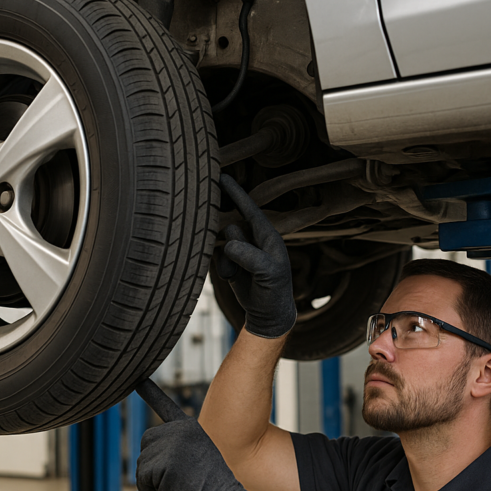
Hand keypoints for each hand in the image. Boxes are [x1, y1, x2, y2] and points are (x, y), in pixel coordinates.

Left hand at [135, 380, 261, 490]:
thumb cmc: (212, 489)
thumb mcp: (197, 458)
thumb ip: (177, 448)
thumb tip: (150, 455)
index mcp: (189, 427)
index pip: (165, 407)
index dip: (150, 393)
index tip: (139, 380)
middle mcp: (180, 430)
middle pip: (147, 442)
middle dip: (153, 464)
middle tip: (175, 480)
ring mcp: (171, 444)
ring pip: (143, 463)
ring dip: (153, 482)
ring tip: (178, 488)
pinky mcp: (162, 461)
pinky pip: (142, 479)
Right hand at [217, 174, 296, 338]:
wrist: (268, 315)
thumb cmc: (274, 293)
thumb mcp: (269, 275)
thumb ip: (251, 257)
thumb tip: (229, 244)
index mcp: (268, 235)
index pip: (249, 208)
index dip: (235, 192)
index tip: (220, 175)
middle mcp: (253, 237)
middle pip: (230, 227)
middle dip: (231, 245)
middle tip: (240, 265)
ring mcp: (241, 248)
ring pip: (220, 242)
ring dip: (226, 262)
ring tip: (237, 277)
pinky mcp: (230, 260)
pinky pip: (216, 255)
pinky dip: (222, 269)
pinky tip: (233, 279)